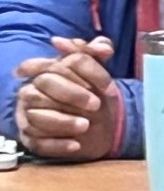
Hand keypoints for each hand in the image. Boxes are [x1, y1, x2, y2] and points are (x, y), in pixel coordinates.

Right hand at [14, 37, 118, 159]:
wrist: (95, 126)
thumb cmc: (91, 95)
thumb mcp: (96, 74)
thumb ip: (98, 56)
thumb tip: (103, 46)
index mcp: (45, 70)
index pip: (58, 61)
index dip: (87, 71)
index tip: (110, 87)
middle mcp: (30, 90)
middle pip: (43, 84)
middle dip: (72, 94)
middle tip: (96, 105)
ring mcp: (26, 115)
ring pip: (35, 114)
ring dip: (62, 121)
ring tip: (86, 125)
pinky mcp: (29, 138)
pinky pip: (37, 142)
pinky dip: (57, 144)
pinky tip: (76, 145)